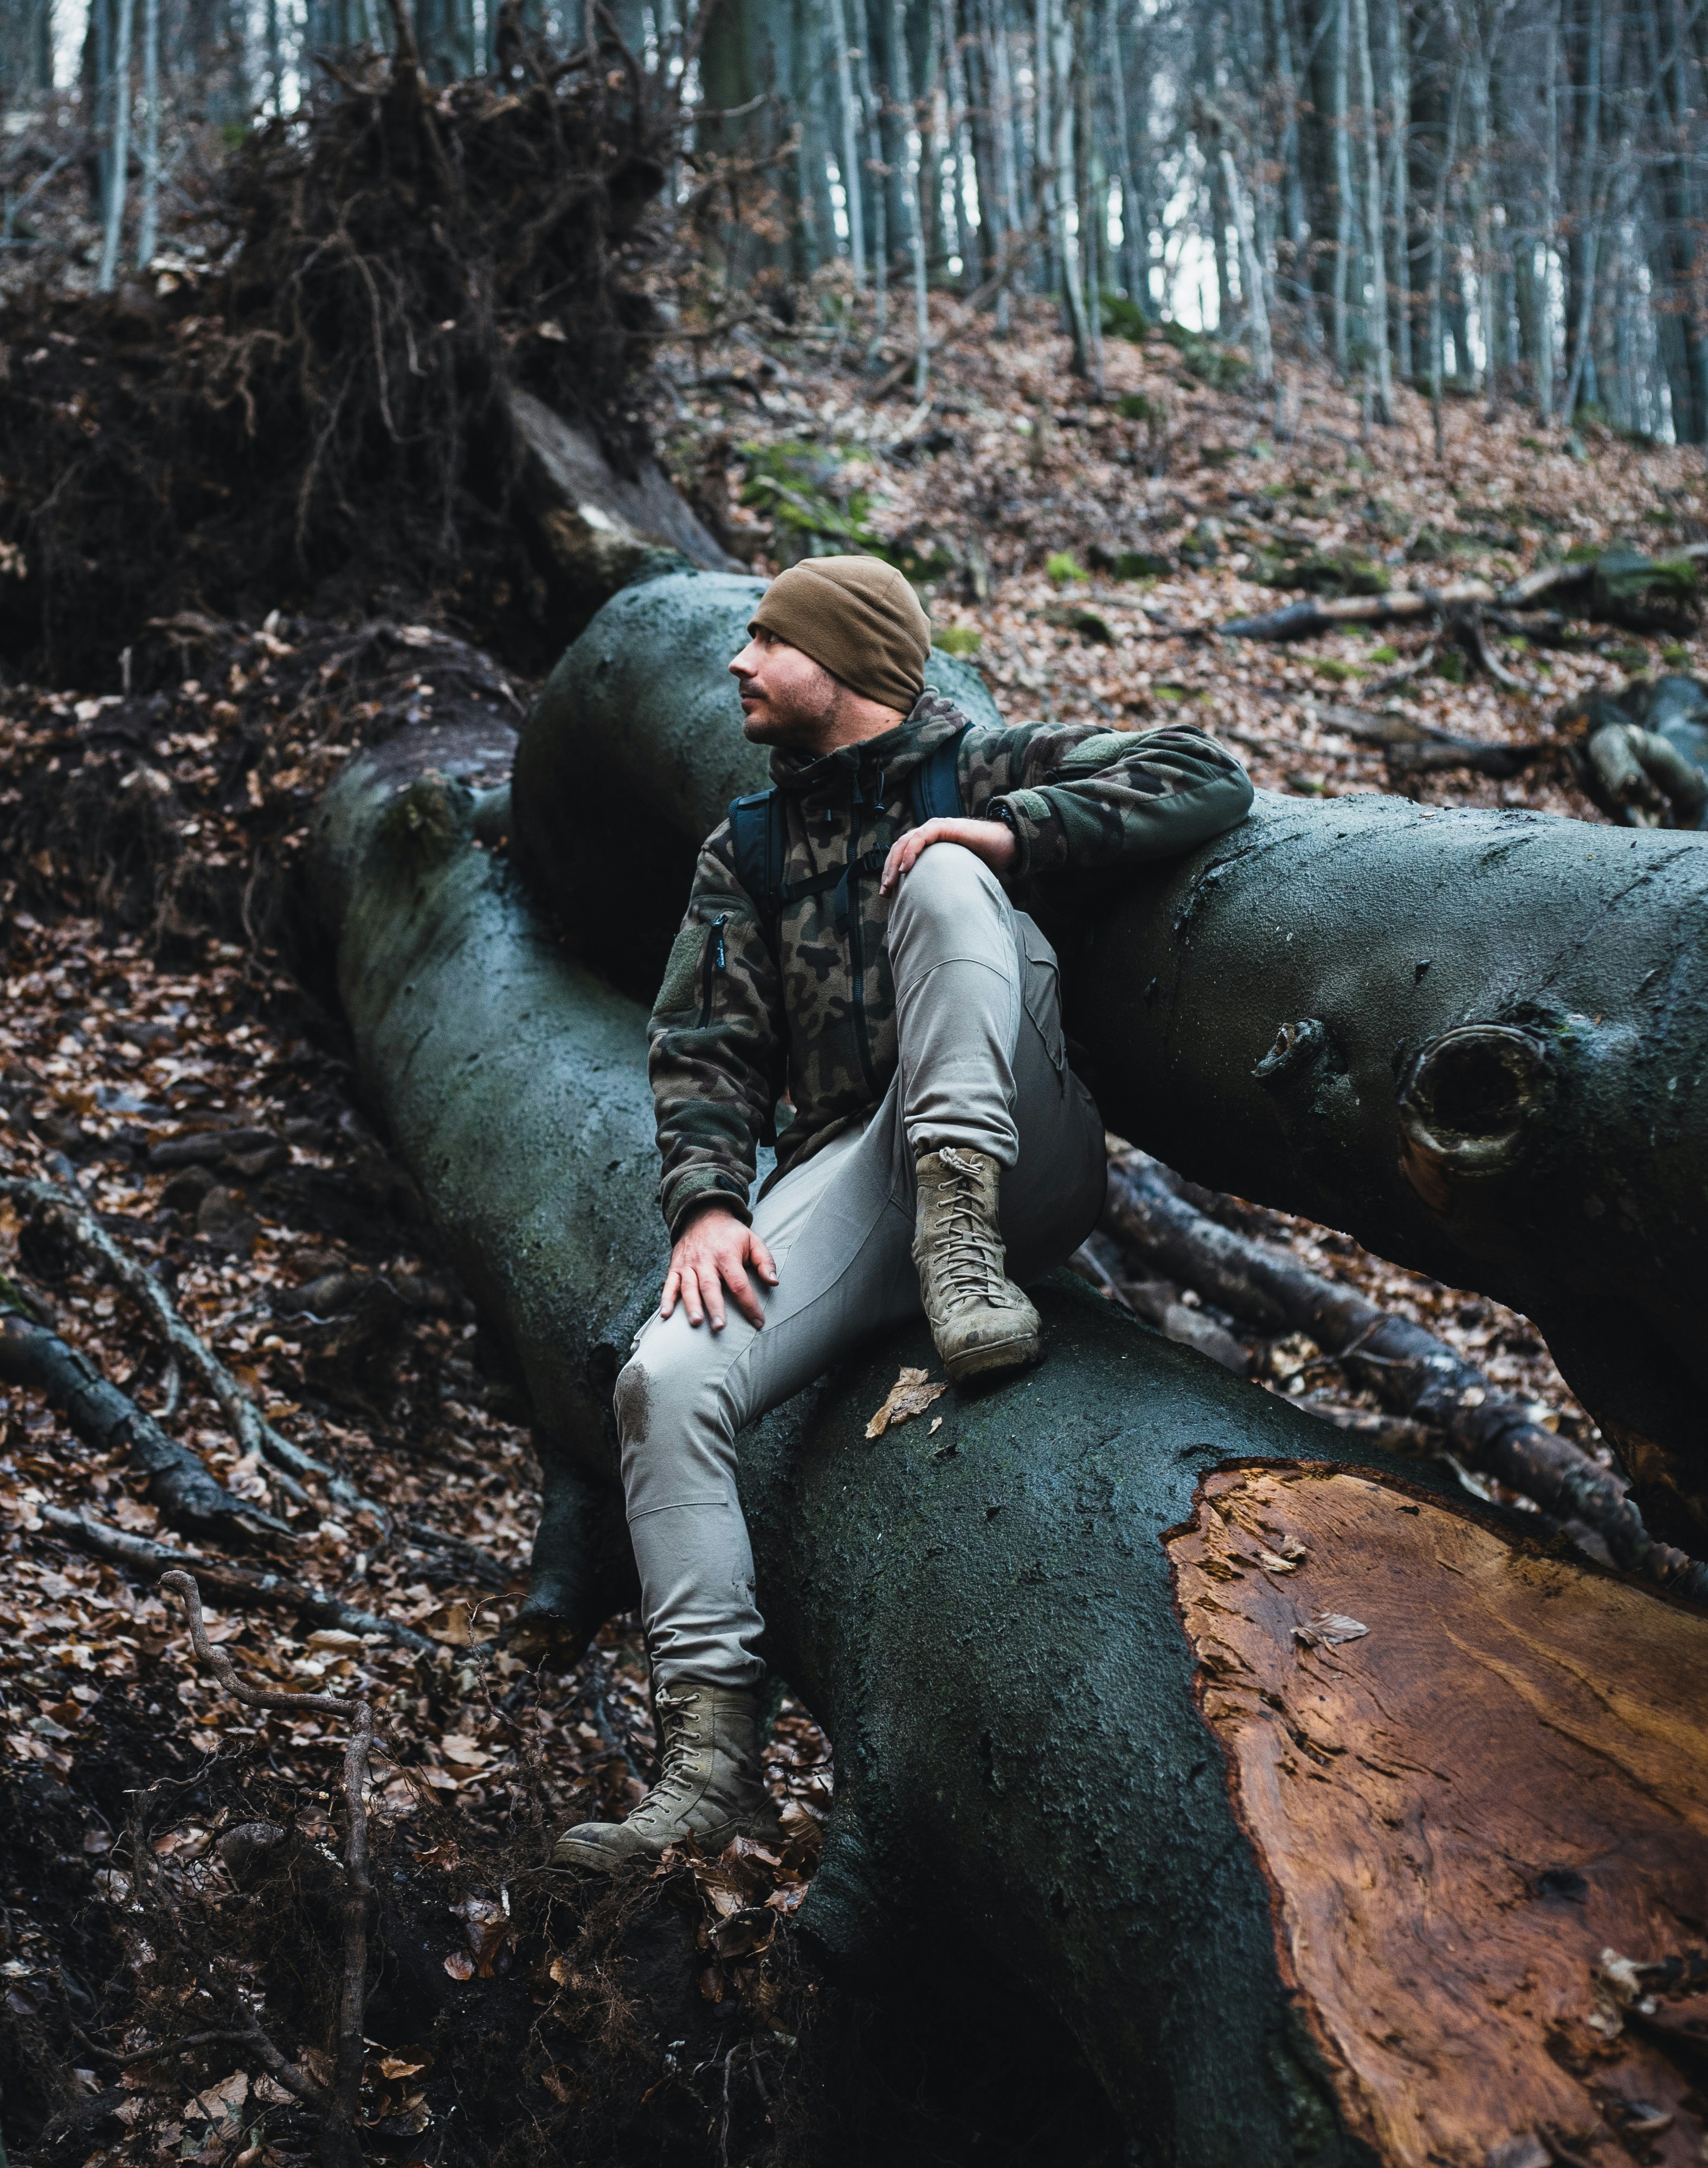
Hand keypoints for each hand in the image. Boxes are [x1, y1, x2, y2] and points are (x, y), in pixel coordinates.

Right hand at [661, 1205, 777, 1330]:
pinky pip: (669, 1283)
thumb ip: (765, 1261)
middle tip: (720, 1327)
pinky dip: (666, 1299)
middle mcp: (706, 1260)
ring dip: (691, 1305)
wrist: (703, 1214)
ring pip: (689, 1287)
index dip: (749, 1304)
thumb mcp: (753, 1241)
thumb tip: (774, 1282)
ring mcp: (688, 1264)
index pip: (739, 1284)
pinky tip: (665, 1315)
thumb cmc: (732, 1234)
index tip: (759, 1322)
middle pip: (711, 1286)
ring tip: (696, 1322)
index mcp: (727, 1255)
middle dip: (715, 1308)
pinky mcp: (676, 1266)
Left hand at [879, 816, 1018, 895]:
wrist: (1005, 845)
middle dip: (889, 871)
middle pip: (898, 850)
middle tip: (885, 892)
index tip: (887, 895)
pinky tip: (906, 867)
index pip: (901, 857)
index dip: (892, 874)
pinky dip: (911, 851)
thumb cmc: (984, 862)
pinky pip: (920, 837)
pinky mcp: (943, 827)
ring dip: (895, 863)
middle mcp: (928, 835)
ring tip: (891, 882)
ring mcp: (934, 829)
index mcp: (929, 846)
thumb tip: (934, 913)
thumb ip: (942, 887)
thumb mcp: (957, 877)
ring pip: (905, 843)